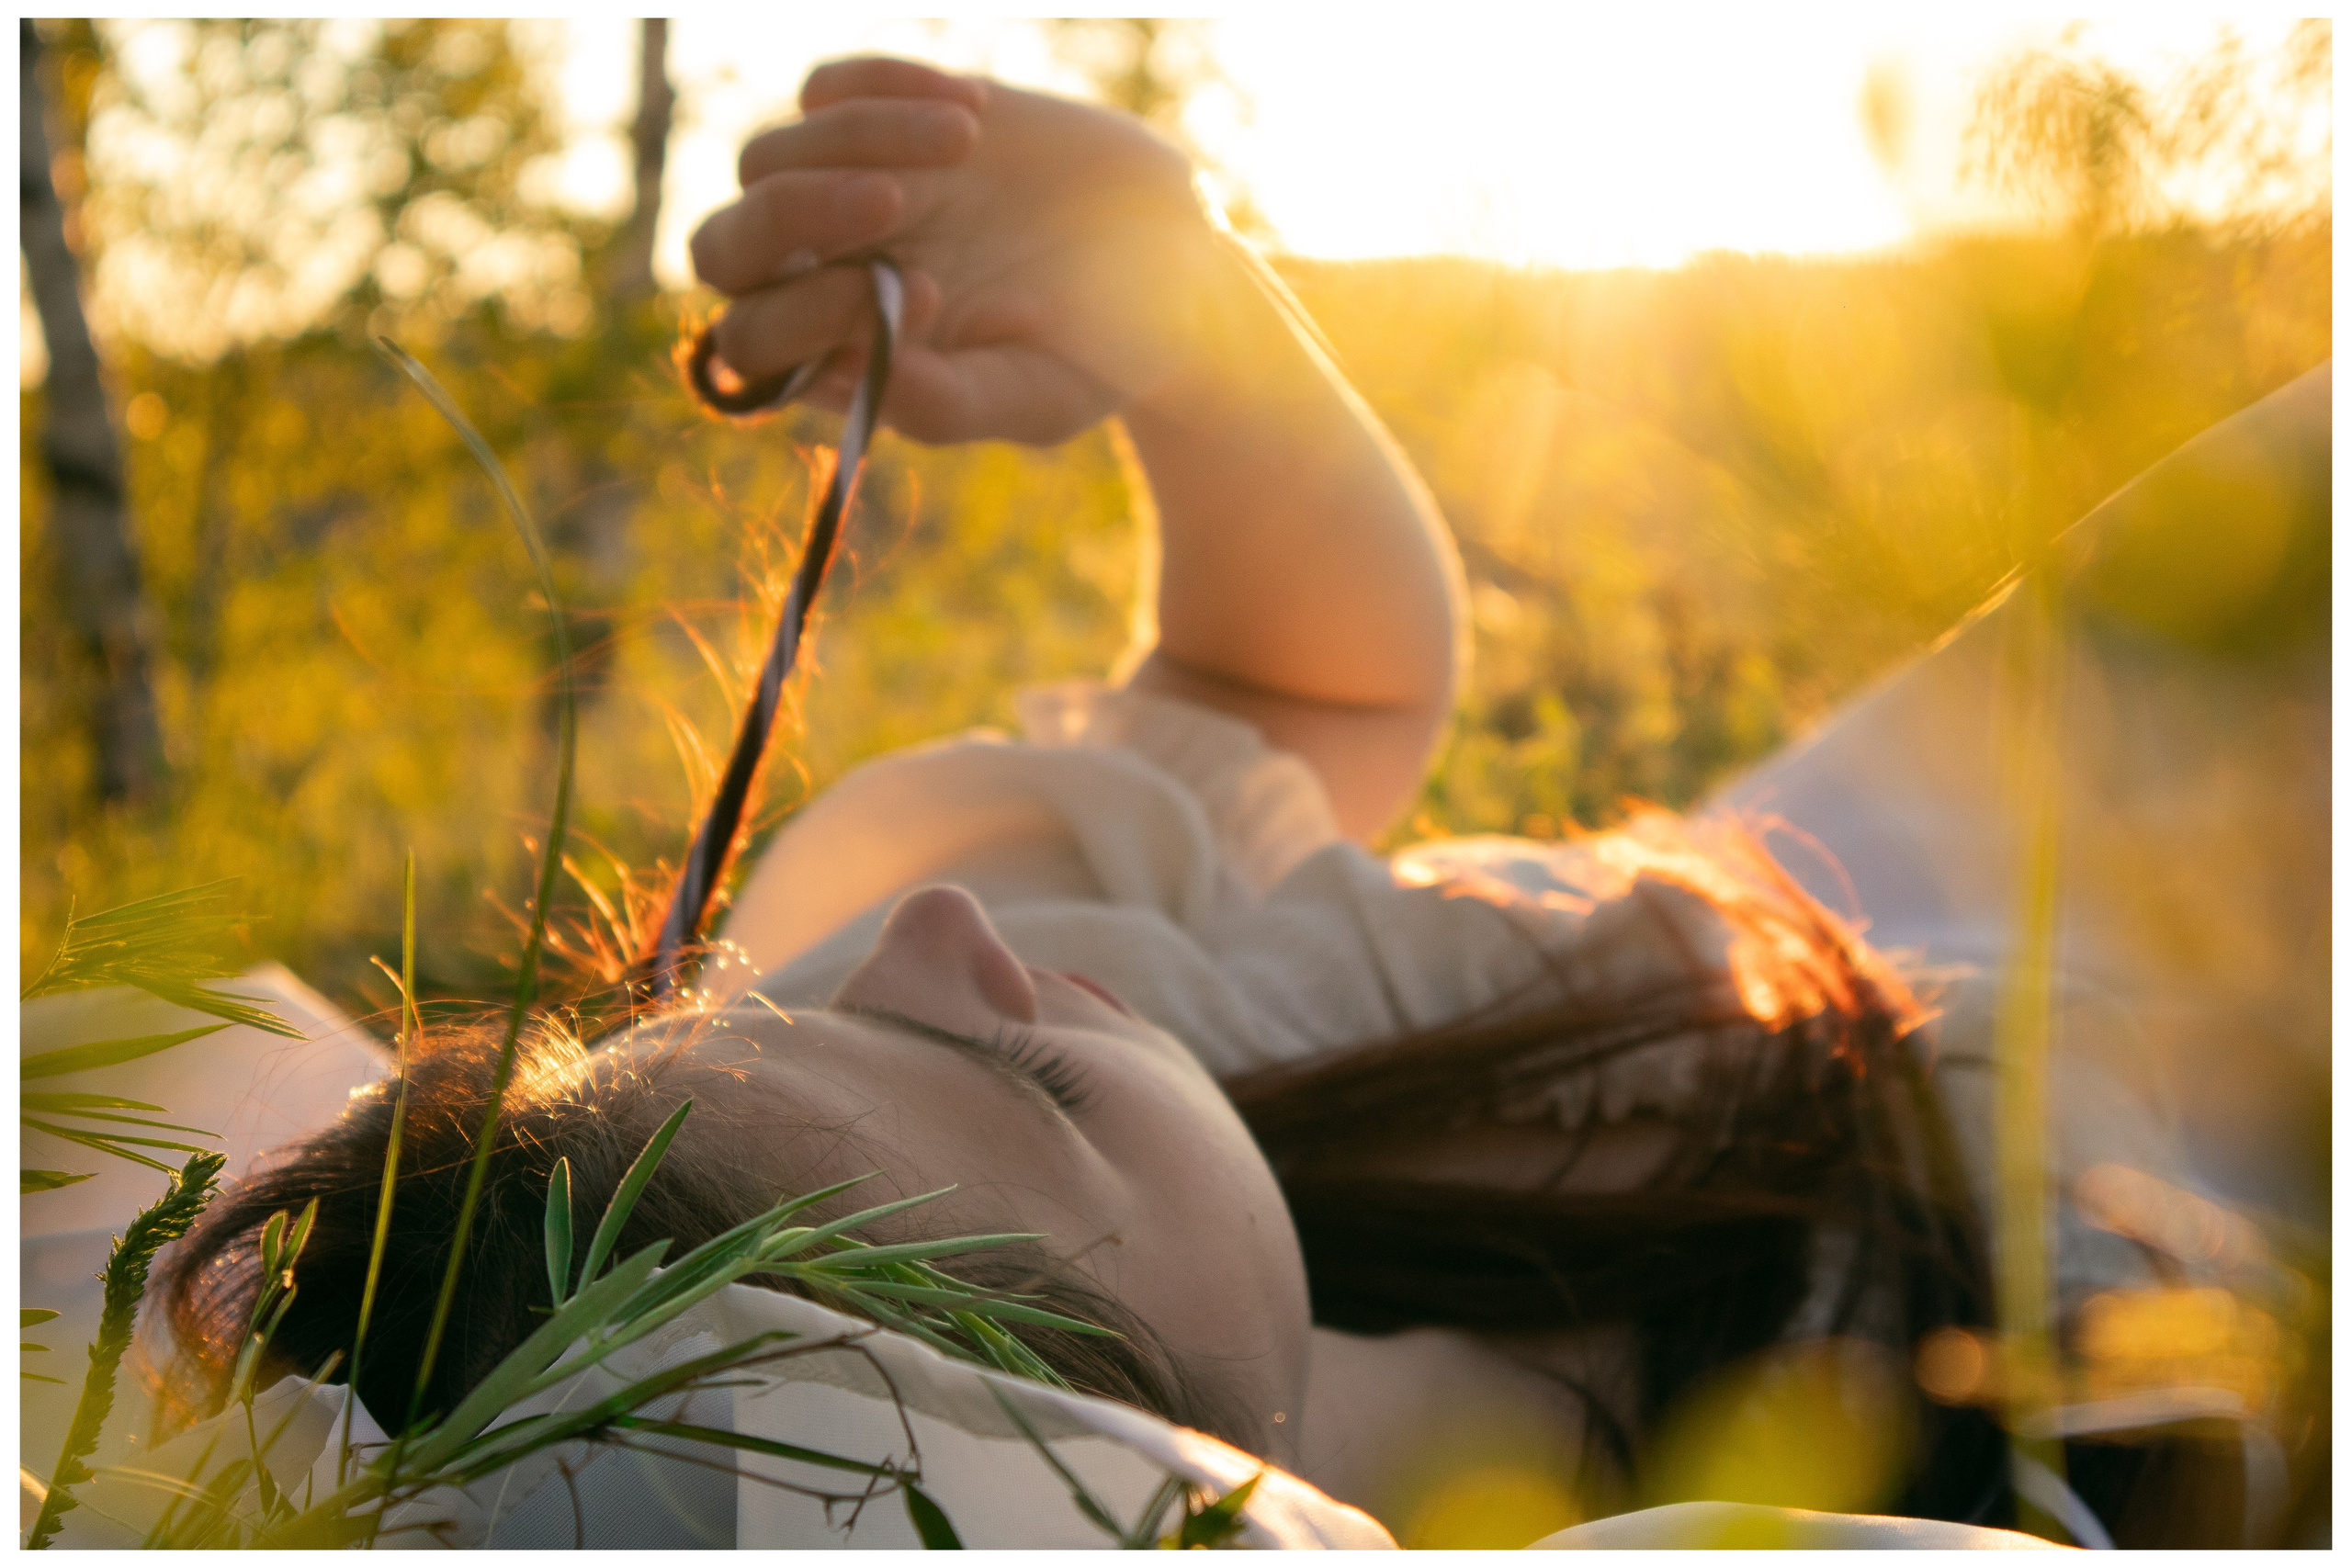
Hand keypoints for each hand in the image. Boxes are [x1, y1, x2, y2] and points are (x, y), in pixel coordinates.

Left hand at [690, 57, 1220, 445]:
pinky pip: (823, 89)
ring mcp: (833, 195)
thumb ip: (942, 404)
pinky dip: (882, 87)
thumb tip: (856, 372)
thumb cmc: (1092, 353)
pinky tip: (974, 113)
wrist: (1161, 265)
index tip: (924, 296)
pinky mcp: (872, 122)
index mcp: (834, 362)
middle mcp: (814, 280)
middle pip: (723, 246)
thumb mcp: (1032, 397)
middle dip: (794, 217)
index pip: (753, 344)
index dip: (810, 317)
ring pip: (768, 158)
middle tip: (893, 201)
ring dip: (863, 142)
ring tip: (967, 146)